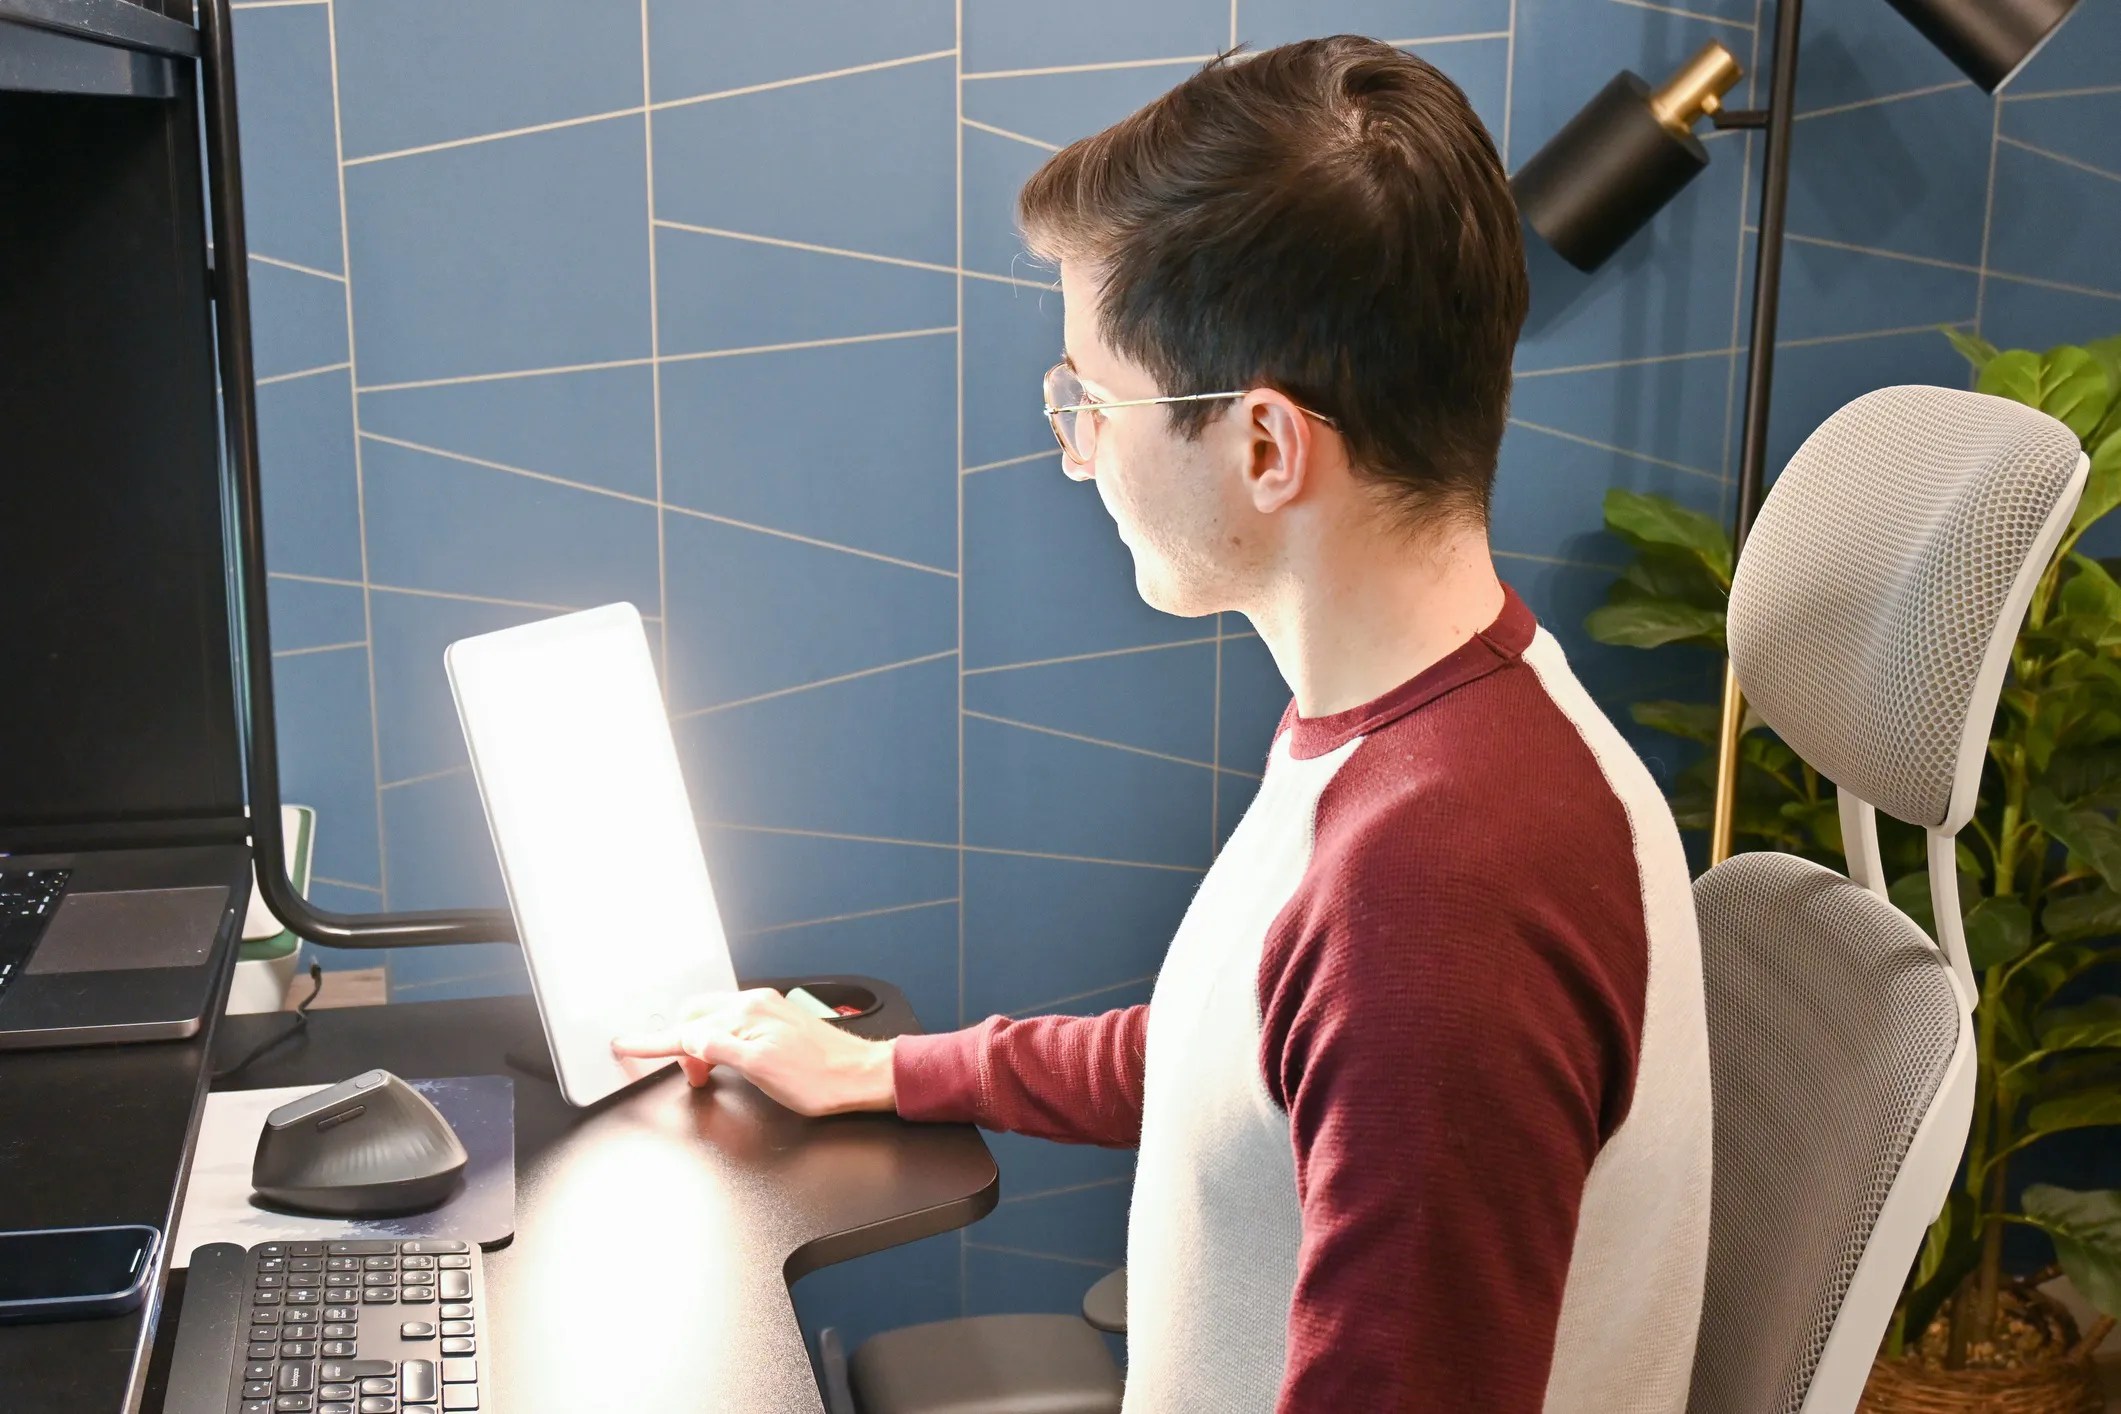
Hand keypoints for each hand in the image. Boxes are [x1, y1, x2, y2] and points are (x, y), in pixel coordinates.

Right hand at [611, 988, 897, 1116]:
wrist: (860, 1075)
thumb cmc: (819, 1079)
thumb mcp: (760, 1069)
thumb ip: (719, 1049)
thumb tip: (689, 1039)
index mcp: (746, 1014)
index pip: (687, 1029)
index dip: (652, 1042)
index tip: (625, 1046)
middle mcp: (754, 1005)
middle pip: (696, 1018)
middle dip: (682, 1045)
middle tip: (691, 1077)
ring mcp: (766, 1010)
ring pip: (714, 1020)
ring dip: (702, 1045)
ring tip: (708, 1073)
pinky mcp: (776, 1019)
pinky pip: (732, 1023)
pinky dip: (720, 1041)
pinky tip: (728, 1058)